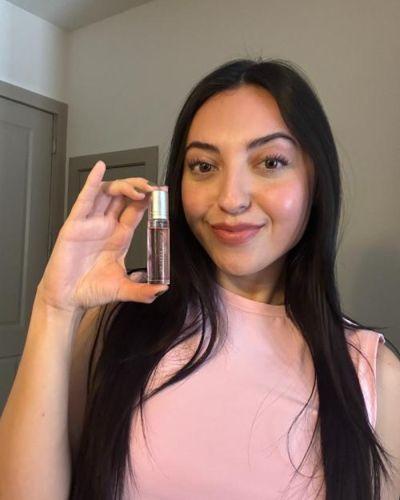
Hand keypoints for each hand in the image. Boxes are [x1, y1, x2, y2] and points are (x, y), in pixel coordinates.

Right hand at [37, 161, 168, 311]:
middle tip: (151, 187)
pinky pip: (84, 199)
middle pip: (123, 197)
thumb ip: (143, 291)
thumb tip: (162, 290)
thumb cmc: (91, 291)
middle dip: (137, 187)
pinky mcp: (74, 225)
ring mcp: (90, 223)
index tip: (160, 193)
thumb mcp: (123, 290)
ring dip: (122, 185)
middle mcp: (106, 226)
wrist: (67, 300)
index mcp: (119, 237)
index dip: (147, 199)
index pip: (135, 210)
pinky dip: (92, 182)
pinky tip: (99, 168)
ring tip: (137, 187)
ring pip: (107, 193)